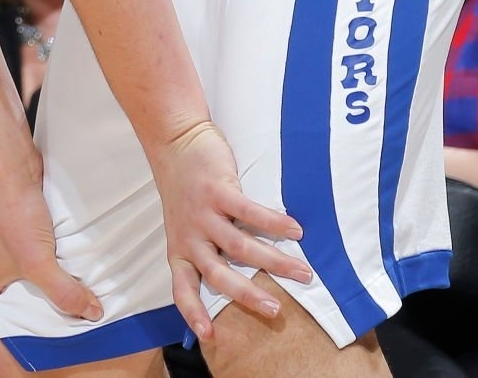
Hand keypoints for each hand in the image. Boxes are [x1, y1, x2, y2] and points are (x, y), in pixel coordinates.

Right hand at [0, 175, 100, 367]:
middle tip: (21, 333)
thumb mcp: (38, 262)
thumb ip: (64, 290)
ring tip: (50, 303)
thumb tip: (91, 313)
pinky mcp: (22, 227)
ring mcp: (6, 243)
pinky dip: (44, 267)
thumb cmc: (12, 214)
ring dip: (28, 290)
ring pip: (15, 275)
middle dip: (5, 317)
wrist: (10, 170)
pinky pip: (32, 256)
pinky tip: (65, 268)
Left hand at [146, 120, 310, 339]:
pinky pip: (249, 212)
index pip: (182, 288)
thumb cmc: (185, 189)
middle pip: (218, 274)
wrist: (173, 141)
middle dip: (247, 295)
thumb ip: (206, 249)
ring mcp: (203, 214)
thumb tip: (242, 278)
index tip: (210, 336)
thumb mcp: (185, 225)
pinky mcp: (217, 190)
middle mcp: (190, 236)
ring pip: (240, 246)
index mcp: (180, 249)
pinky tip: (296, 229)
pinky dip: (273, 222)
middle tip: (275, 310)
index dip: (194, 312)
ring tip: (304, 272)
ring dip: (275, 261)